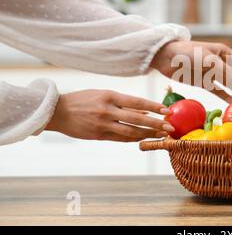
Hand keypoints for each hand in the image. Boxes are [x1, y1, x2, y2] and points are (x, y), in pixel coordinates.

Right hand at [45, 90, 174, 141]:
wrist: (57, 112)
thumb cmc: (83, 100)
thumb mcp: (102, 95)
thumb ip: (123, 103)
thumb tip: (145, 112)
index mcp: (110, 96)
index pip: (138, 102)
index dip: (154, 107)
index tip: (167, 111)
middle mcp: (108, 110)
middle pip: (138, 119)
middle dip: (156, 124)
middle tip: (170, 127)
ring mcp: (103, 124)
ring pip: (131, 132)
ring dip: (148, 134)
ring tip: (161, 136)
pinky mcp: (99, 136)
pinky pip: (121, 139)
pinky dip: (134, 139)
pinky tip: (144, 139)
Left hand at [151, 41, 231, 102]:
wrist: (165, 57)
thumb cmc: (188, 53)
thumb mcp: (210, 61)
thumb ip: (228, 72)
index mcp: (225, 52)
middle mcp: (222, 63)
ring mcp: (214, 74)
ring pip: (231, 86)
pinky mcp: (205, 83)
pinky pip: (220, 92)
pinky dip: (227, 98)